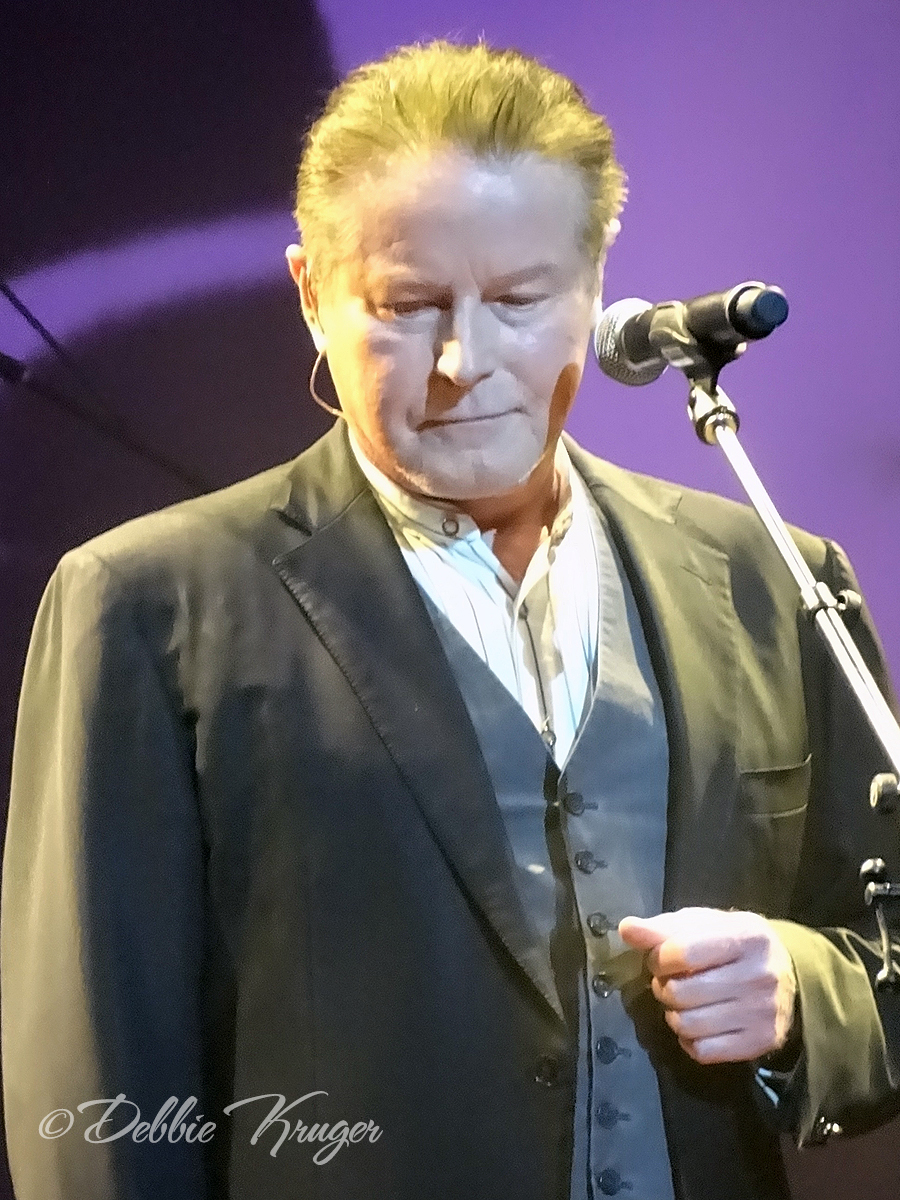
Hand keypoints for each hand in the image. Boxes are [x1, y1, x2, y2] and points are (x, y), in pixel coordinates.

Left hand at [618, 907, 796, 1063]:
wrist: (787, 973)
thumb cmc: (731, 942)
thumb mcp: (701, 925)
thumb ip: (662, 928)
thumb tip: (626, 929)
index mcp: (745, 937)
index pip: (682, 952)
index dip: (658, 958)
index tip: (660, 960)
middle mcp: (759, 975)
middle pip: (682, 992)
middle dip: (663, 988)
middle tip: (670, 983)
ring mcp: (763, 1012)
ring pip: (690, 1025)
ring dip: (674, 1015)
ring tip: (682, 1003)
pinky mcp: (762, 1042)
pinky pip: (704, 1052)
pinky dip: (689, 1041)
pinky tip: (696, 1026)